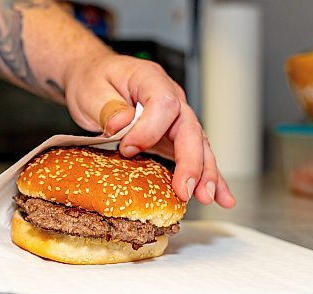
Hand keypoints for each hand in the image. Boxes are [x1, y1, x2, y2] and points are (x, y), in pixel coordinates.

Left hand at [64, 54, 234, 207]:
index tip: (127, 148)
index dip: (149, 130)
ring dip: (204, 173)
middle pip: (189, 128)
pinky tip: (220, 195)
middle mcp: (170, 97)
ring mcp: (174, 118)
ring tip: (207, 196)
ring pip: (198, 145)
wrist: (93, 77)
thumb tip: (123, 123)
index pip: (163, 104)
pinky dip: (206, 176)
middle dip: (190, 161)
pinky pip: (193, 155)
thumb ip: (108, 107)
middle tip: (183, 189)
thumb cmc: (93, 80)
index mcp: (150, 79)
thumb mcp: (92, 89)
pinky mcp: (171, 136)